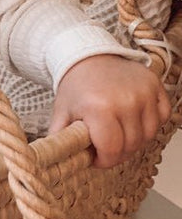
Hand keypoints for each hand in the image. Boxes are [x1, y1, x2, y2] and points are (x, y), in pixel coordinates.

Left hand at [49, 54, 170, 167]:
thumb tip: (57, 162)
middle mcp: (125, 100)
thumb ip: (61, 140)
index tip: (96, 158)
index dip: (104, 161)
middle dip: (117, 153)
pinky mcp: (155, 86)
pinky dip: (150, 123)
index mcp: (99, 107)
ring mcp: (143, 92)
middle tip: (105, 145)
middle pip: (131, 146)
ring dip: (134, 139)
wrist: (88, 56)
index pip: (111, 150)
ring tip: (118, 131)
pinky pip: (162, 117)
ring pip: (148, 135)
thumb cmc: (76, 85)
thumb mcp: (62, 113)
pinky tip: (133, 118)